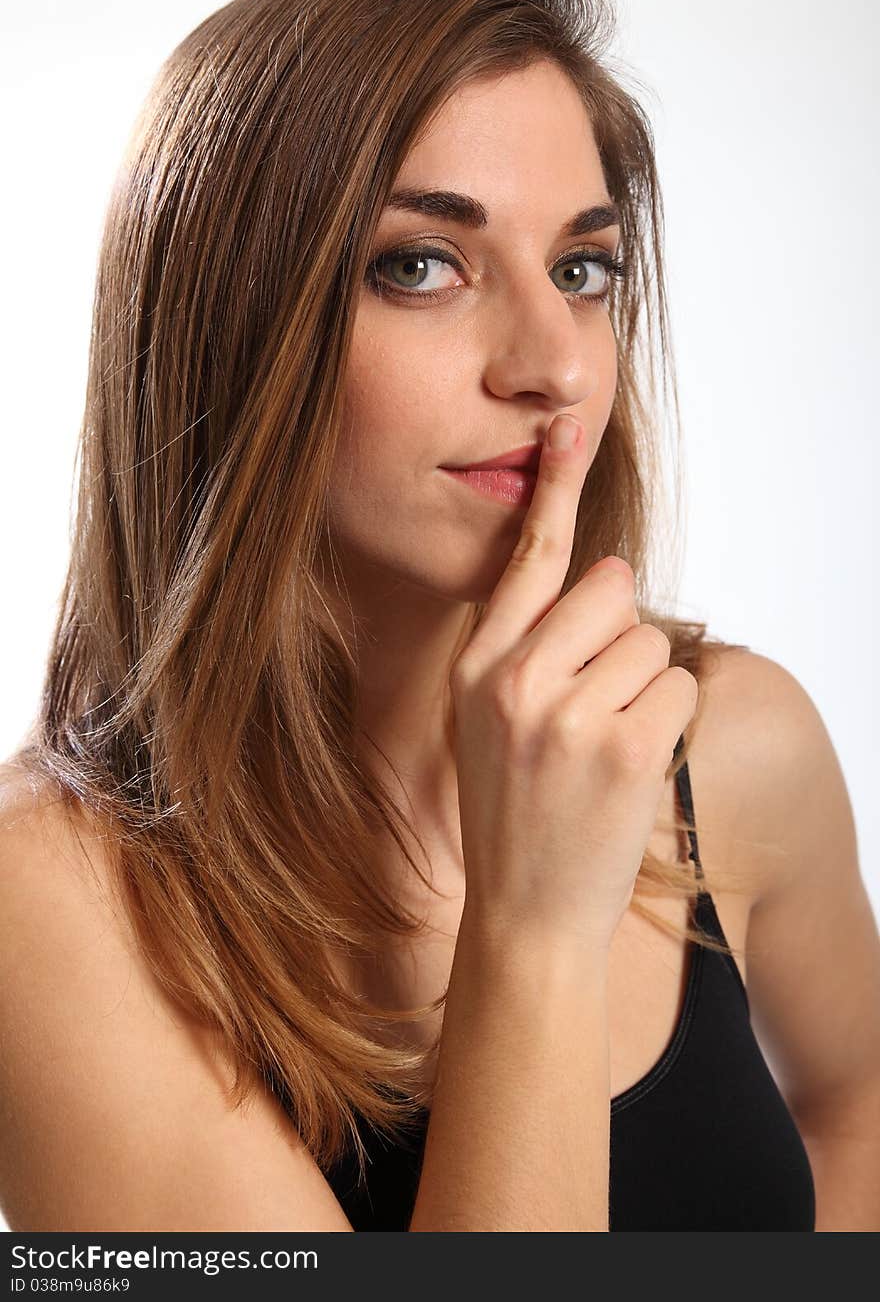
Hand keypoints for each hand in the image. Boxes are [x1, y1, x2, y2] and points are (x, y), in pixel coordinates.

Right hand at [451, 413, 698, 953]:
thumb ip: (526, 648)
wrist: (524, 915)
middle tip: (596, 702)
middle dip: (622, 637)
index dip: (555, 492)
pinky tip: (630, 766)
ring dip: (647, 687)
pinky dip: (670, 719)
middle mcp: (514, 679)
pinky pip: (680, 686)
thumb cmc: (513, 813)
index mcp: (476, 666)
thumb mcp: (484, 722)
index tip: (569, 429)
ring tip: (605, 746)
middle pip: (613, 590)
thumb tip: (604, 578)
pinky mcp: (625, 746)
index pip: (528, 561)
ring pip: (653, 642)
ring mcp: (567, 714)